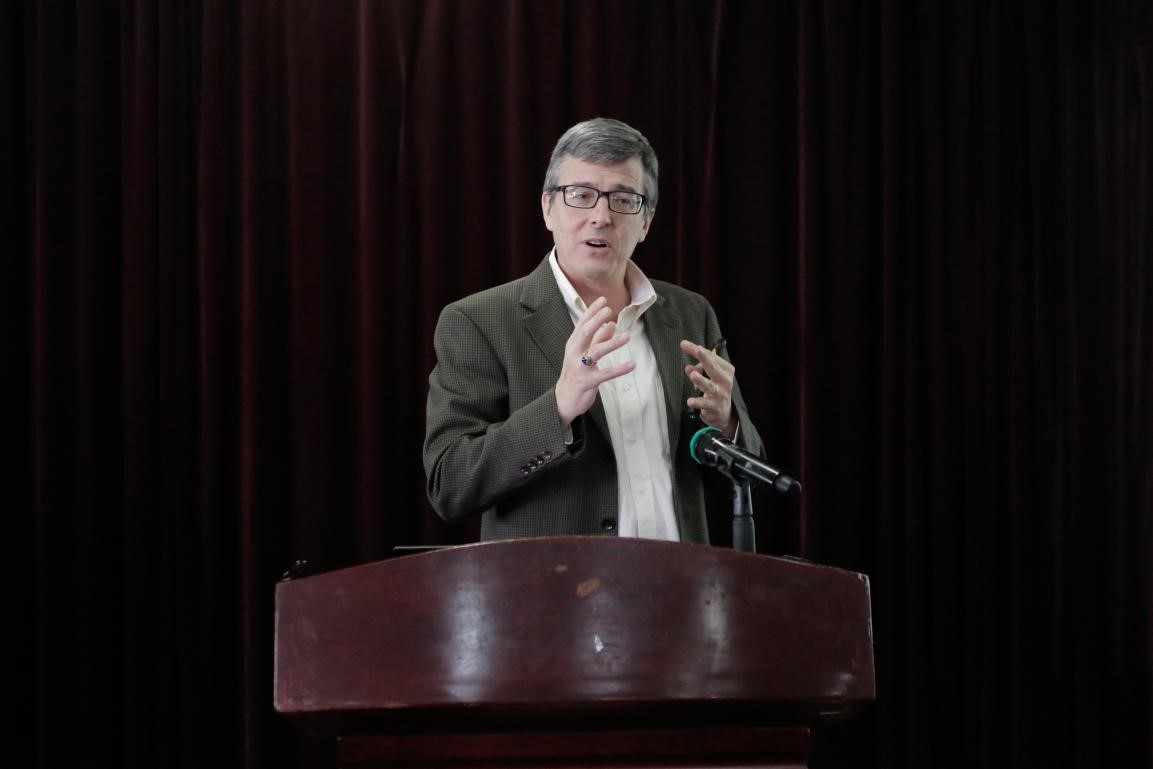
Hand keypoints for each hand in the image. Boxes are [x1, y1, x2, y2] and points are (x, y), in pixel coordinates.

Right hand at [555, 297, 635, 427]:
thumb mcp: (585, 354)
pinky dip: (619, 369)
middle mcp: (574, 354)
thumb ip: (598, 339)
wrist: (564, 399)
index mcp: (573, 345)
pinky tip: (632, 365)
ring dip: (611, 343)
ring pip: (595, 352)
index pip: (582, 324)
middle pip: (584, 333)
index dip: (592, 311)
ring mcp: (580, 368)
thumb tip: (612, 324)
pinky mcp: (587, 382)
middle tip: (609, 310)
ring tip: (627, 336)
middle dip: (596, 320)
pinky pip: (605, 374)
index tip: (602, 300)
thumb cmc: (576, 374)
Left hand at [681, 339, 736, 437]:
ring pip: (709, 386)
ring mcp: (721, 394)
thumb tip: (689, 368)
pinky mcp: (714, 406)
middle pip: (713, 367)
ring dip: (701, 380)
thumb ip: (698, 369)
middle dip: (704, 358)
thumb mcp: (709, 375)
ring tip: (693, 375)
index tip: (684, 344)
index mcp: (726, 369)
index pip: (712, 357)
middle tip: (696, 349)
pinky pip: (704, 404)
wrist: (723, 411)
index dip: (698, 350)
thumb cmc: (715, 387)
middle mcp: (725, 381)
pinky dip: (697, 402)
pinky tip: (690, 401)